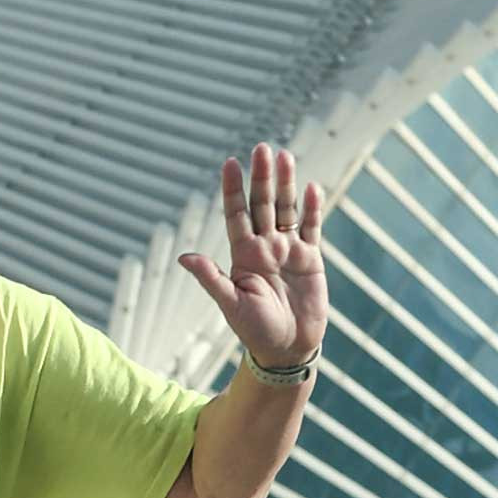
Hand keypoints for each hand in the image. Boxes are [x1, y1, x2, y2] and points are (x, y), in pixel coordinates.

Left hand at [178, 145, 326, 368]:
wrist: (287, 348)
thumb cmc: (255, 330)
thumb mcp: (231, 304)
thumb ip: (211, 278)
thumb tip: (185, 257)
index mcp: (243, 254)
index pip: (236, 214)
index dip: (233, 189)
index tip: (229, 163)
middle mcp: (264, 246)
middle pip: (262, 204)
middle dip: (261, 177)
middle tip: (262, 148)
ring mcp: (288, 250)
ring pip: (286, 210)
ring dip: (286, 185)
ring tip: (285, 156)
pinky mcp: (310, 259)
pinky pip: (312, 228)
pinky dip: (312, 209)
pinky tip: (312, 187)